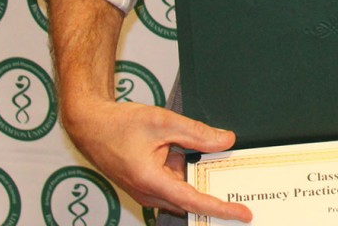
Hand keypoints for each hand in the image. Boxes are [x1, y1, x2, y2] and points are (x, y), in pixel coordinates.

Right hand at [62, 97, 251, 220]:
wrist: (91, 126)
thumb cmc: (119, 125)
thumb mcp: (163, 122)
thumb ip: (197, 134)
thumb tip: (226, 141)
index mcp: (151, 181)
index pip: (194, 201)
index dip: (221, 209)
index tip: (243, 215)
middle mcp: (149, 192)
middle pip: (191, 202)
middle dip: (217, 199)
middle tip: (246, 195)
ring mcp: (148, 190)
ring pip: (184, 192)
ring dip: (203, 183)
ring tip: (231, 174)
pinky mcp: (149, 184)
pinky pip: (176, 183)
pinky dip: (191, 174)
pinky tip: (205, 158)